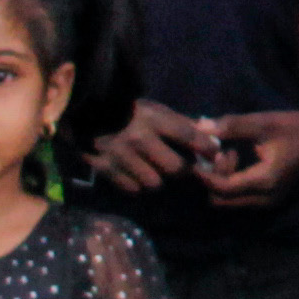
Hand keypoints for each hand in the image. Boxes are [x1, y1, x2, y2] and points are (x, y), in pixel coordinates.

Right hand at [89, 100, 206, 193]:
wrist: (84, 113)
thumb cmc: (126, 111)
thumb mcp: (153, 109)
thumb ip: (181, 123)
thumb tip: (210, 135)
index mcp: (153, 119)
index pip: (188, 135)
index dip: (206, 147)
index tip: (214, 153)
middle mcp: (139, 139)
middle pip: (175, 168)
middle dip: (182, 170)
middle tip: (180, 166)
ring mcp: (121, 156)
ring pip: (154, 183)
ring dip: (157, 179)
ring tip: (152, 169)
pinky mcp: (105, 169)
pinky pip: (133, 188)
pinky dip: (137, 184)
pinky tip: (133, 173)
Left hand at [193, 106, 298, 202]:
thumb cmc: (296, 128)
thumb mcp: (265, 122)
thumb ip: (232, 126)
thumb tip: (199, 126)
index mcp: (266, 180)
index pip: (223, 187)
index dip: (204, 175)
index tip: (193, 157)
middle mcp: (266, 197)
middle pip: (221, 200)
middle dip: (212, 179)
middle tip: (216, 153)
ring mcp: (269, 201)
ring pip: (229, 201)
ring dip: (221, 181)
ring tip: (228, 154)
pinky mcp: (269, 198)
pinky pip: (239, 198)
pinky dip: (230, 184)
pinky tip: (236, 160)